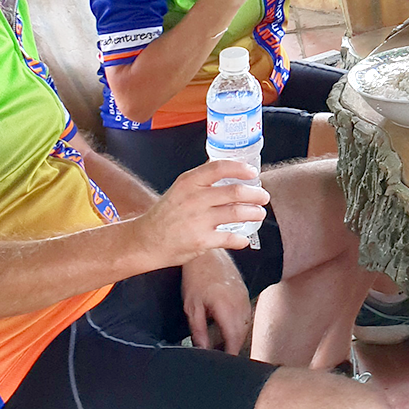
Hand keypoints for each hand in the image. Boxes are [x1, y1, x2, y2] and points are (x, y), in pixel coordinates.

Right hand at [130, 159, 270, 267]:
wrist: (145, 241)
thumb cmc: (166, 215)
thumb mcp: (180, 190)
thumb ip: (202, 182)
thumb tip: (230, 173)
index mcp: (189, 182)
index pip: (219, 168)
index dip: (240, 169)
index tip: (253, 172)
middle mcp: (194, 199)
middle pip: (234, 191)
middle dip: (255, 194)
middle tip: (263, 196)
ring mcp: (198, 220)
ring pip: (236, 213)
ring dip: (254, 213)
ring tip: (259, 214)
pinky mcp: (201, 241)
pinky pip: (229, 238)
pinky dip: (240, 239)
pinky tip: (244, 239)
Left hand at [181, 250, 252, 353]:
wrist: (209, 255)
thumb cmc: (197, 278)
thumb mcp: (192, 307)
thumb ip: (199, 331)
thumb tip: (203, 350)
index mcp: (227, 308)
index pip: (234, 339)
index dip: (231, 354)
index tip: (225, 364)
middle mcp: (240, 304)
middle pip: (242, 335)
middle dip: (234, 349)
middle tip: (223, 359)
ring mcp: (245, 298)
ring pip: (246, 326)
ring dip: (237, 338)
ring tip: (224, 347)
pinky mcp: (245, 294)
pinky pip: (246, 316)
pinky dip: (239, 326)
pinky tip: (229, 330)